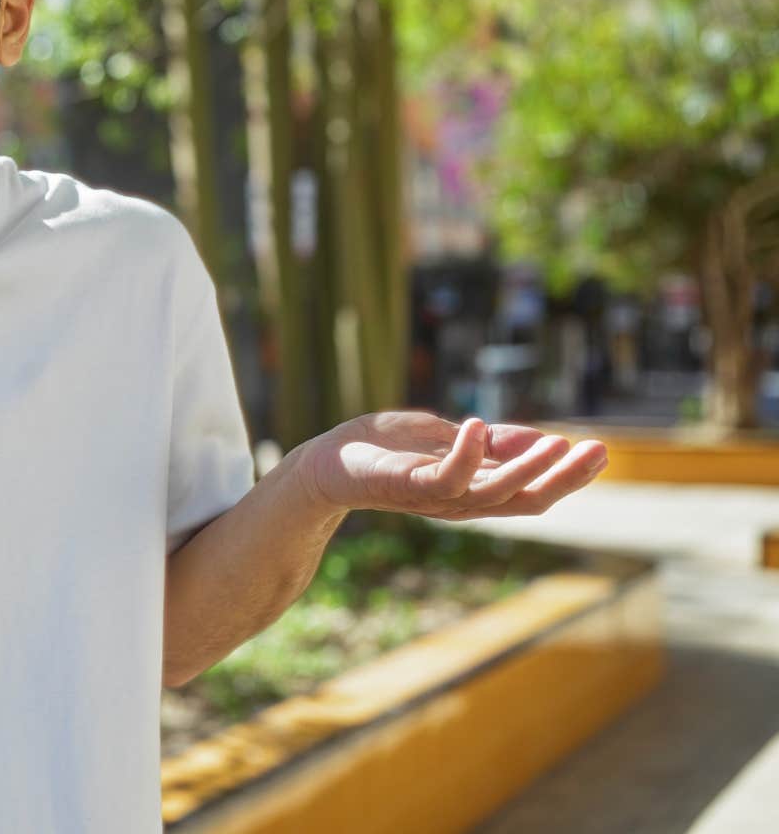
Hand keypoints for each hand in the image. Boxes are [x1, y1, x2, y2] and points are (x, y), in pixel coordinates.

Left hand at [291, 411, 607, 519]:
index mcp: (475, 489)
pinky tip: (476, 425)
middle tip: (598, 451)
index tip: (601, 451)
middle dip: (564, 478)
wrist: (325, 463)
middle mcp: (460, 501)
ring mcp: (434, 497)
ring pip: (492, 494)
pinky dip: (464, 455)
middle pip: (525, 500)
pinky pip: (443, 478)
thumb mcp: (446, 437)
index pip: (532, 490)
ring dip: (526, 469)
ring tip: (556, 442)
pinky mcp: (404, 486)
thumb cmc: (384, 450)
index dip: (568, 476)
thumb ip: (490, 443)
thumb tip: (544, 439)